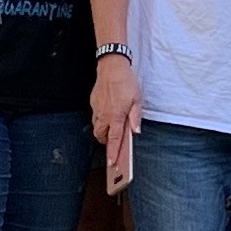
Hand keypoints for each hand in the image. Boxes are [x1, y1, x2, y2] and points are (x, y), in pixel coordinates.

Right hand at [91, 55, 142, 191]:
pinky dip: (100, 119)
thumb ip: (135, 117)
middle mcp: (104, 115)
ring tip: (111, 128)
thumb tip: (135, 131)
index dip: (113, 153)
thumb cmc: (126, 82)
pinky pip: (95, 116)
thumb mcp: (137, 100)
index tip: (112, 163)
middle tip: (114, 141)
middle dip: (106, 142)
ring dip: (102, 131)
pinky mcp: (93, 103)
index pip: (114, 140)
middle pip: (101, 136)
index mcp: (116, 116)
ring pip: (96, 127)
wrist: (111, 67)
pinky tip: (108, 113)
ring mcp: (97, 109)